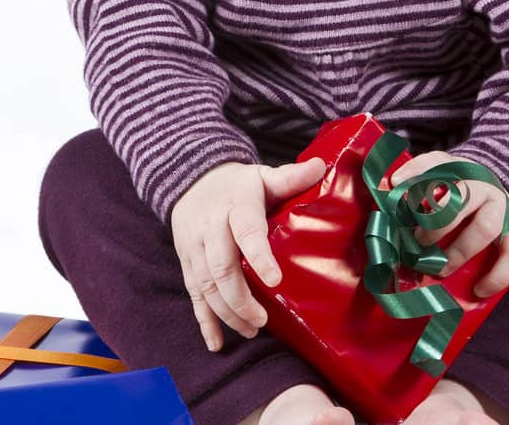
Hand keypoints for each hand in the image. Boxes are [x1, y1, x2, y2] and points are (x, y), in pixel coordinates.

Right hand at [168, 156, 326, 350]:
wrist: (190, 178)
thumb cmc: (237, 184)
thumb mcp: (263, 175)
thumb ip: (291, 176)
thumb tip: (323, 166)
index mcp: (235, 204)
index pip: (246, 230)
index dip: (259, 256)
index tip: (275, 279)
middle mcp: (210, 227)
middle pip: (221, 267)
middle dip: (240, 298)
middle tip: (263, 319)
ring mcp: (193, 246)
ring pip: (205, 285)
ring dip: (226, 312)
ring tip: (251, 330)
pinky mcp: (186, 261)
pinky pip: (192, 293)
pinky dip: (203, 320)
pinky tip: (216, 342)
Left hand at [386, 150, 508, 297]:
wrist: (500, 199)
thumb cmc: (459, 199)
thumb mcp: (440, 188)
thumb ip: (417, 197)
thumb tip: (386, 213)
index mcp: (457, 169)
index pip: (437, 162)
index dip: (416, 171)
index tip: (395, 183)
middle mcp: (481, 184)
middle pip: (461, 198)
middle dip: (436, 223)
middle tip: (417, 241)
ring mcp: (503, 207)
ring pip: (485, 226)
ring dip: (460, 250)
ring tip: (440, 267)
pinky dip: (497, 275)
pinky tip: (479, 290)